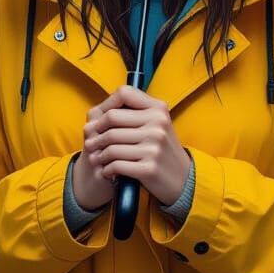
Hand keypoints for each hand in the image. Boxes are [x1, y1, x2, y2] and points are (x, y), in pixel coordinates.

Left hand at [73, 85, 190, 209]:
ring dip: (99, 154)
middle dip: (96, 132)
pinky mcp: (149, 168)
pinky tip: (107, 171)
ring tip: (96, 159)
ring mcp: (154, 147)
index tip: (100, 120)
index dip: (106, 104)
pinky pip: (116, 165)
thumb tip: (91, 117)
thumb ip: (131, 114)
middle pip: (111, 119)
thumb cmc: (161, 149)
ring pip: (111, 145)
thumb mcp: (155, 125)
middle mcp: (157, 125)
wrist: (183, 178)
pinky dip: (107, 169)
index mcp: (158, 109)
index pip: (124, 93)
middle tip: (90, 143)